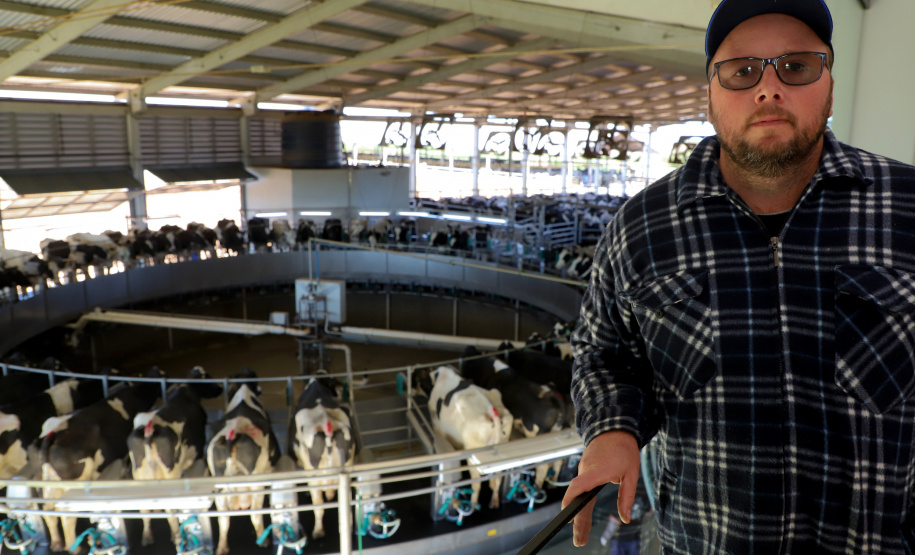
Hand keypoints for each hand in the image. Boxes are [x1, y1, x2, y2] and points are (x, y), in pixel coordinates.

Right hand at [561, 430, 639, 546]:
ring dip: (580, 515)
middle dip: (578, 522)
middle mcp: (586, 470)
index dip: (571, 500)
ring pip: (579, 495)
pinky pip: (581, 488)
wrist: (614, 428)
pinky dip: (581, 504)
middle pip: (578, 498)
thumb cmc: (624, 449)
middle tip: (579, 541)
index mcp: (597, 470)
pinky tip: (583, 517)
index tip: (568, 517)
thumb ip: (627, 496)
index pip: (579, 486)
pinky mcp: (584, 469)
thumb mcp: (632, 474)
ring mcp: (583, 469)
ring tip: (581, 536)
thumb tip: (625, 518)